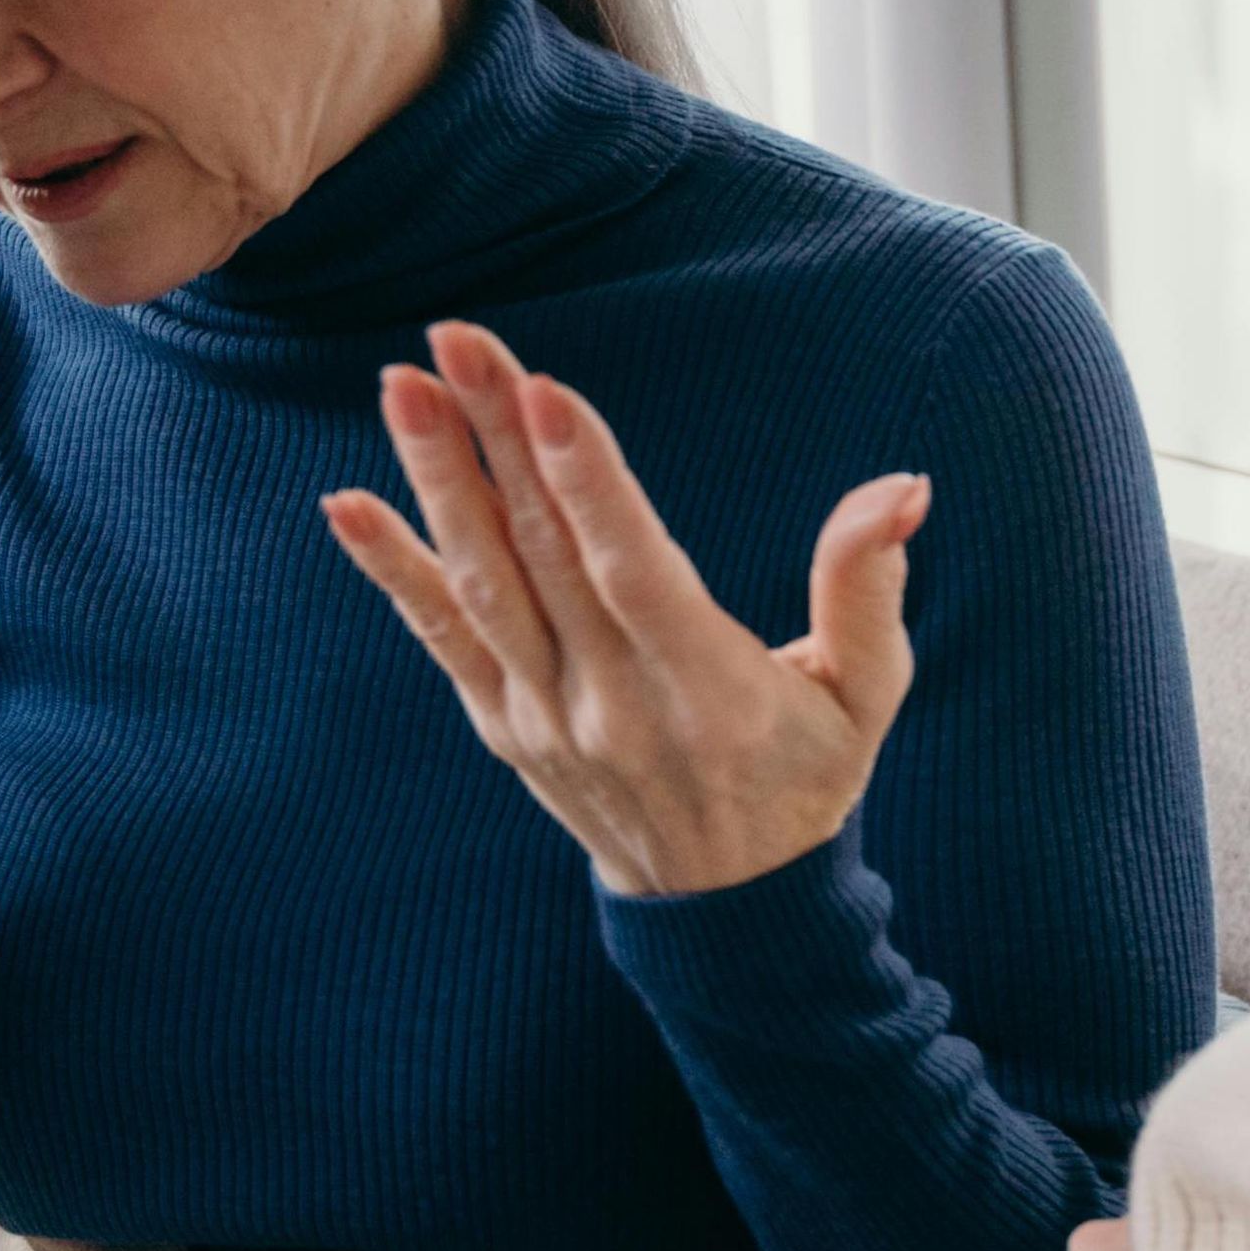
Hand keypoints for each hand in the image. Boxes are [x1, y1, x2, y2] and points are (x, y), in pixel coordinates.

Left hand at [322, 321, 928, 897]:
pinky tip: (346, 504)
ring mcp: (548, 718)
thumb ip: (869, 590)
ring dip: (438, 481)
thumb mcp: (867, 696)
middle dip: (497, 437)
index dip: (588, 481)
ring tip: (404, 386)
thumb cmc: (808, 781)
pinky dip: (392, 571)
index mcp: (707, 689)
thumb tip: (904, 488)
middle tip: (457, 336)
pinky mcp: (506, 727)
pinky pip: (440, 638)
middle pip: (545, 554)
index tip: (542, 390)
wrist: (726, 914)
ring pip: (483, 585)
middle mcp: (613, 705)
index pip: (634, 571)